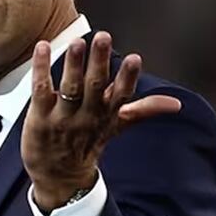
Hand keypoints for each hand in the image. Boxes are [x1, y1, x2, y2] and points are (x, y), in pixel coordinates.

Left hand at [22, 31, 181, 212]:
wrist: (58, 177)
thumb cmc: (86, 144)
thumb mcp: (116, 126)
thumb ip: (144, 110)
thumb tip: (176, 104)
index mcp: (107, 115)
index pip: (121, 96)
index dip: (128, 77)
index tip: (135, 59)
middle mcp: (86, 116)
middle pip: (95, 87)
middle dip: (100, 62)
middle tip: (103, 38)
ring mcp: (62, 118)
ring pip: (69, 89)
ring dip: (74, 65)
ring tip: (77, 42)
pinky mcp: (39, 118)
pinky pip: (41, 91)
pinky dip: (41, 68)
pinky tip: (43, 47)